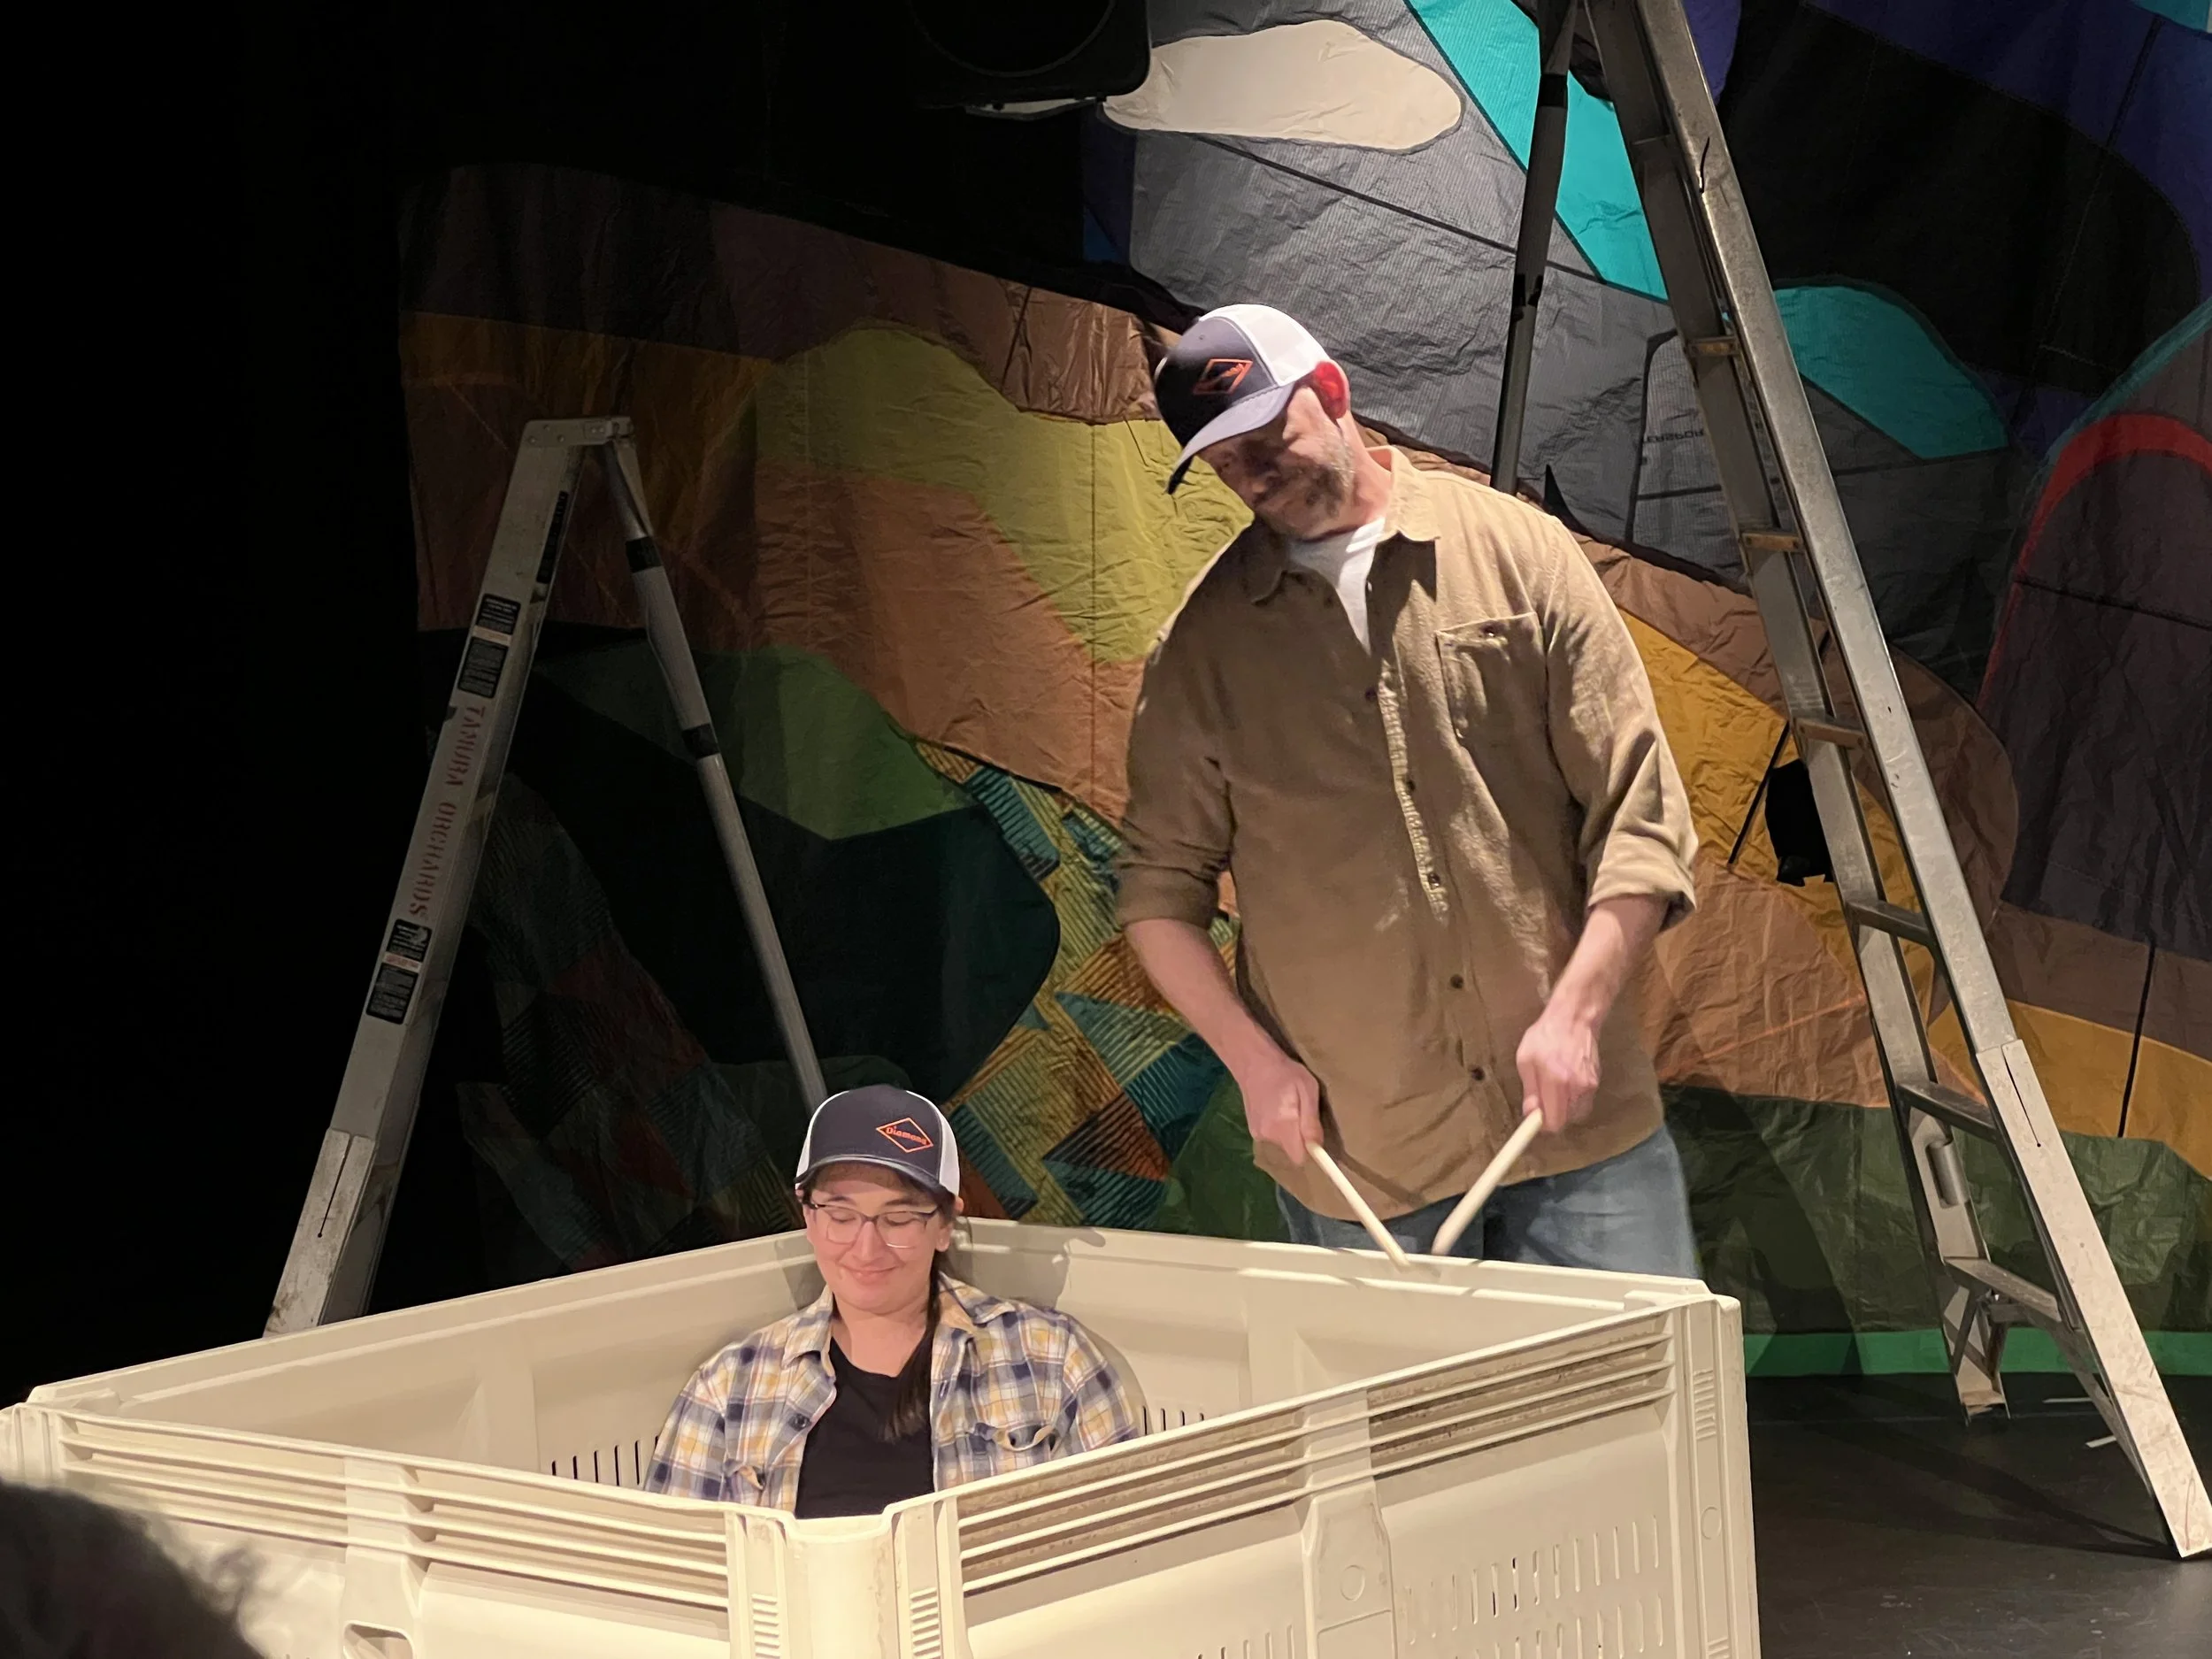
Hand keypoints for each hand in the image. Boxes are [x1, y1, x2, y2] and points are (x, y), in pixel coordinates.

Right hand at [1233, 1044, 1323, 1165]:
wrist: (1253, 1062)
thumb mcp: (1307, 1089)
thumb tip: (1318, 1147)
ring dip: (1290, 1133)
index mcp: (1282, 1125)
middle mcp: (1267, 1135)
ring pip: (1283, 1144)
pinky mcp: (1253, 1130)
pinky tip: (1277, 1109)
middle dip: (1301, 1139)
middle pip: (1292, 1151)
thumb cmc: (1285, 1072)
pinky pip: (1273, 1138)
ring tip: (1289, 1108)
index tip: (1316, 1140)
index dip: (1310, 1152)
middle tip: (1303, 1114)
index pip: (1298, 1158)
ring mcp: (1257, 1134)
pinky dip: (1279, 1128)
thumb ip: (1311, 1121)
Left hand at [1515, 1006, 1600, 1132]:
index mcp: (1556, 1081)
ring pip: (1576, 1113)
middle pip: (1566, 1121)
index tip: (1535, 1121)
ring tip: (1554, 1088)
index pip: (1555, 1122)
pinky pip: (1583, 1102)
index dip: (1543, 1126)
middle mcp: (1576, 1087)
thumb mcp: (1526, 1059)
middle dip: (1553, 1116)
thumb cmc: (1545, 1035)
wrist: (1575, 1018)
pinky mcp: (1596, 1082)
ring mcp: (1589, 1085)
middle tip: (1542, 1101)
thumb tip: (1531, 1115)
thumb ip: (1530, 1090)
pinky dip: (1573, 1099)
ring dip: (1564, 1108)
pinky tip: (1566, 1082)